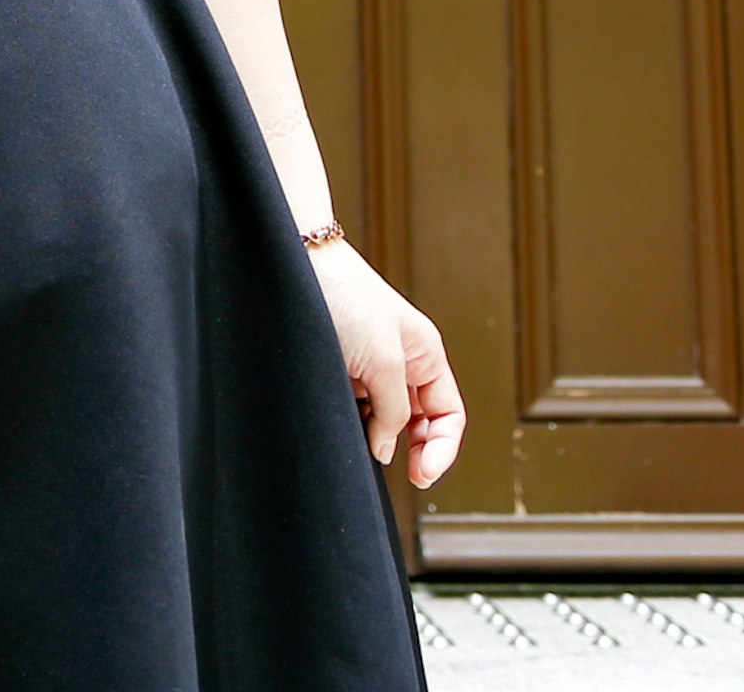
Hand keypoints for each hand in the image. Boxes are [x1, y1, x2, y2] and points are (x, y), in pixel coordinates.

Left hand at [313, 240, 463, 488]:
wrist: (295, 267)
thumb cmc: (345, 297)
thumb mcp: (383, 360)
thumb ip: (394, 411)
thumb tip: (387, 449)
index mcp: (425, 354)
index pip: (448, 414)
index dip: (442, 448)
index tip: (422, 474)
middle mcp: (401, 362)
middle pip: (421, 422)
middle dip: (416, 450)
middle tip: (406, 476)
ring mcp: (368, 368)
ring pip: (384, 420)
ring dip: (379, 438)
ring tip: (364, 446)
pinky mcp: (339, 371)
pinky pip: (356, 410)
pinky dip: (354, 426)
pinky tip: (344, 430)